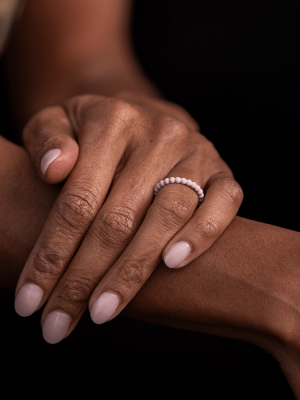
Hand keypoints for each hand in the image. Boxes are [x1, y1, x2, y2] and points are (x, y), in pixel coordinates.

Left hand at [14, 91, 242, 343]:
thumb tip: (53, 169)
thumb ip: (48, 139)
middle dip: (85, 277)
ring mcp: (195, 152)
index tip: (29, 300)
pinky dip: (202, 234)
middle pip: (118, 217)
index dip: (52, 253)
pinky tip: (173, 265)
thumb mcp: (61, 120)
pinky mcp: (221, 171)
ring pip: (167, 216)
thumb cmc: (96, 130)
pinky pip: (223, 203)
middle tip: (60, 323)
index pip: (78, 199)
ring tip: (103, 311)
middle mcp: (158, 134)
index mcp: (112, 120)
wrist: (146, 116)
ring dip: (134, 270)